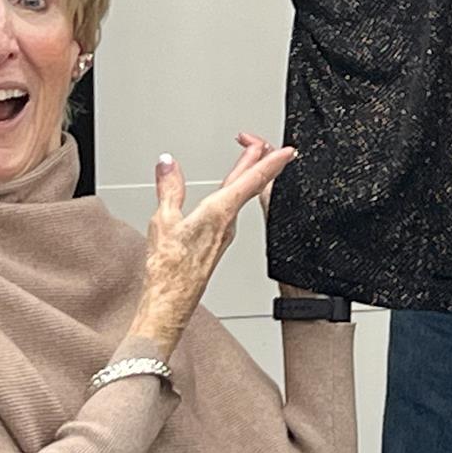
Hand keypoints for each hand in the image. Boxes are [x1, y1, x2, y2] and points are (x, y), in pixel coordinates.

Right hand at [127, 138, 295, 353]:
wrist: (169, 306)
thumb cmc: (169, 272)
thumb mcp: (164, 221)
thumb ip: (169, 188)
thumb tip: (168, 163)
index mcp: (219, 213)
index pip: (252, 180)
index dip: (271, 162)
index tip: (287, 151)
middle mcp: (227, 224)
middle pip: (249, 186)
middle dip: (260, 163)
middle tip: (271, 146)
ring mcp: (223, 236)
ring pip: (240, 199)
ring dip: (248, 178)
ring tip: (252, 162)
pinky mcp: (216, 246)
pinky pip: (230, 212)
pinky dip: (233, 196)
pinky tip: (227, 197)